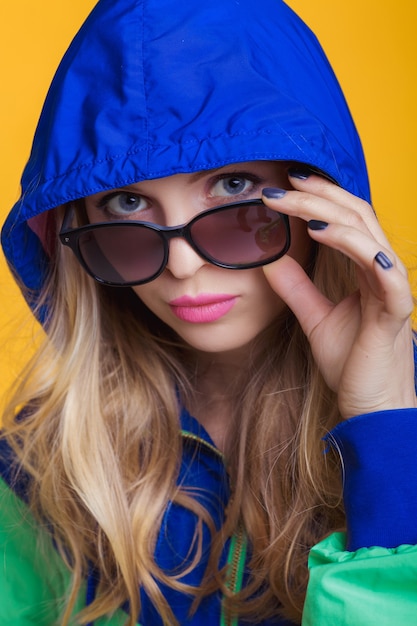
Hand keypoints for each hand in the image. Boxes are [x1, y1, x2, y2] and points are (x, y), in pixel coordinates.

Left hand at [262, 169, 415, 418]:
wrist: (370, 403)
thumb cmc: (351, 361)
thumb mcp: (315, 318)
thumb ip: (297, 288)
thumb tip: (271, 261)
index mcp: (368, 269)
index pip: (347, 221)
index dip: (320, 198)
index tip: (286, 186)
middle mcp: (383, 270)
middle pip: (356, 217)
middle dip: (320, 195)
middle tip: (286, 182)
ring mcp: (392, 287)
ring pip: (367, 233)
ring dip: (330, 212)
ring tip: (296, 202)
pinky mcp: (394, 309)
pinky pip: (381, 268)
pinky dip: (354, 245)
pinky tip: (323, 231)